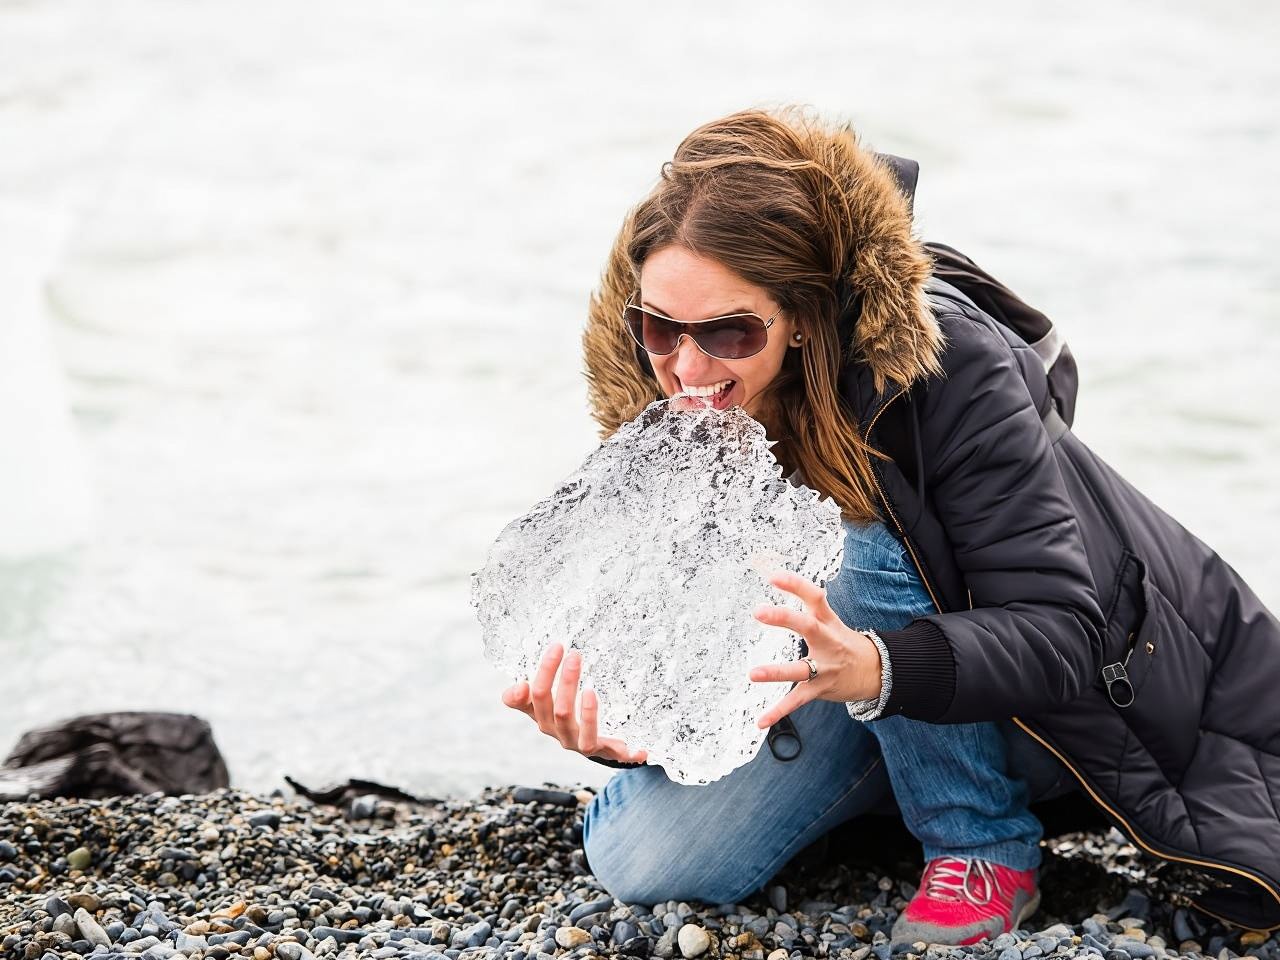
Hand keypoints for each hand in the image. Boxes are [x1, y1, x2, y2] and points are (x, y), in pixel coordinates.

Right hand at [501, 642, 648, 764]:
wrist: (591, 742)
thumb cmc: (565, 715)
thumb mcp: (543, 703)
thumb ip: (525, 696)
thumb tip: (517, 687)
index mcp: (543, 717)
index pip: (536, 695)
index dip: (544, 672)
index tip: (557, 647)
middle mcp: (559, 732)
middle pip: (558, 710)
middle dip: (566, 682)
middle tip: (575, 655)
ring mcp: (581, 743)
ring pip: (580, 730)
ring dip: (587, 711)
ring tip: (591, 690)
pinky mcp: (604, 751)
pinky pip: (615, 752)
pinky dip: (627, 751)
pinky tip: (642, 749)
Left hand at [747, 571, 882, 727]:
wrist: (878, 672)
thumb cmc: (843, 641)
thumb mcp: (829, 618)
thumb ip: (806, 601)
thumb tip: (773, 570)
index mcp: (828, 621)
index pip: (814, 596)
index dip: (795, 585)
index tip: (773, 576)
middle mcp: (827, 642)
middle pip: (807, 627)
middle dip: (784, 618)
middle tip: (758, 611)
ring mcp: (824, 668)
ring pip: (800, 669)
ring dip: (776, 672)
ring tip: (752, 674)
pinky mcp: (819, 689)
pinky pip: (797, 701)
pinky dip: (778, 712)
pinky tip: (759, 722)